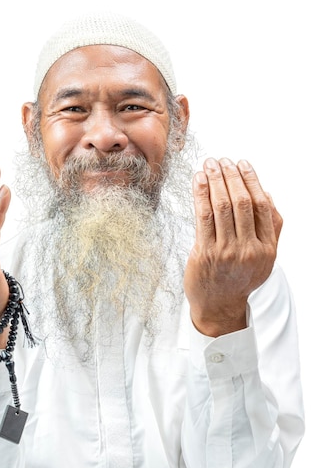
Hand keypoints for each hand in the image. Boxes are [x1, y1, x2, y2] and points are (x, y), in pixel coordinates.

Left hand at [184, 157, 282, 336]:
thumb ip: (270, 227)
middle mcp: (249, 249)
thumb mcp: (264, 257)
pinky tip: (198, 181)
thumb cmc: (240, 277)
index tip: (242, 164)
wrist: (219, 306)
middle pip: (241, 203)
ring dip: (215, 181)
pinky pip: (203, 217)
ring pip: (222, 207)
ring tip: (209, 165)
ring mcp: (226, 252)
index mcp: (266, 248)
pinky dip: (200, 195)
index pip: (261, 206)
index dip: (251, 180)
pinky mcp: (205, 253)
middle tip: (222, 161)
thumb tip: (266, 193)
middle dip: (231, 176)